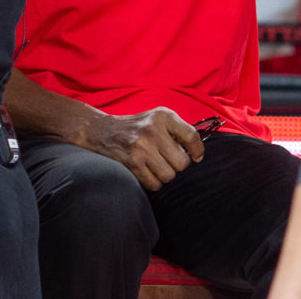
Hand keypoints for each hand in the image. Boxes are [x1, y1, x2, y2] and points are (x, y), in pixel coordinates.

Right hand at [87, 107, 203, 190]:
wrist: (103, 131)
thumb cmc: (137, 127)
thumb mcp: (158, 119)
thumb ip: (180, 131)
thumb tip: (198, 155)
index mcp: (162, 116)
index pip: (192, 137)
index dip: (197, 151)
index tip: (195, 156)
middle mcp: (152, 130)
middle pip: (182, 162)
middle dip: (176, 164)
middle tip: (166, 158)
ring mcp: (141, 147)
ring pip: (169, 175)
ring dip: (163, 174)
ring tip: (154, 163)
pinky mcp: (132, 163)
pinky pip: (155, 184)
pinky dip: (152, 181)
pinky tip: (145, 170)